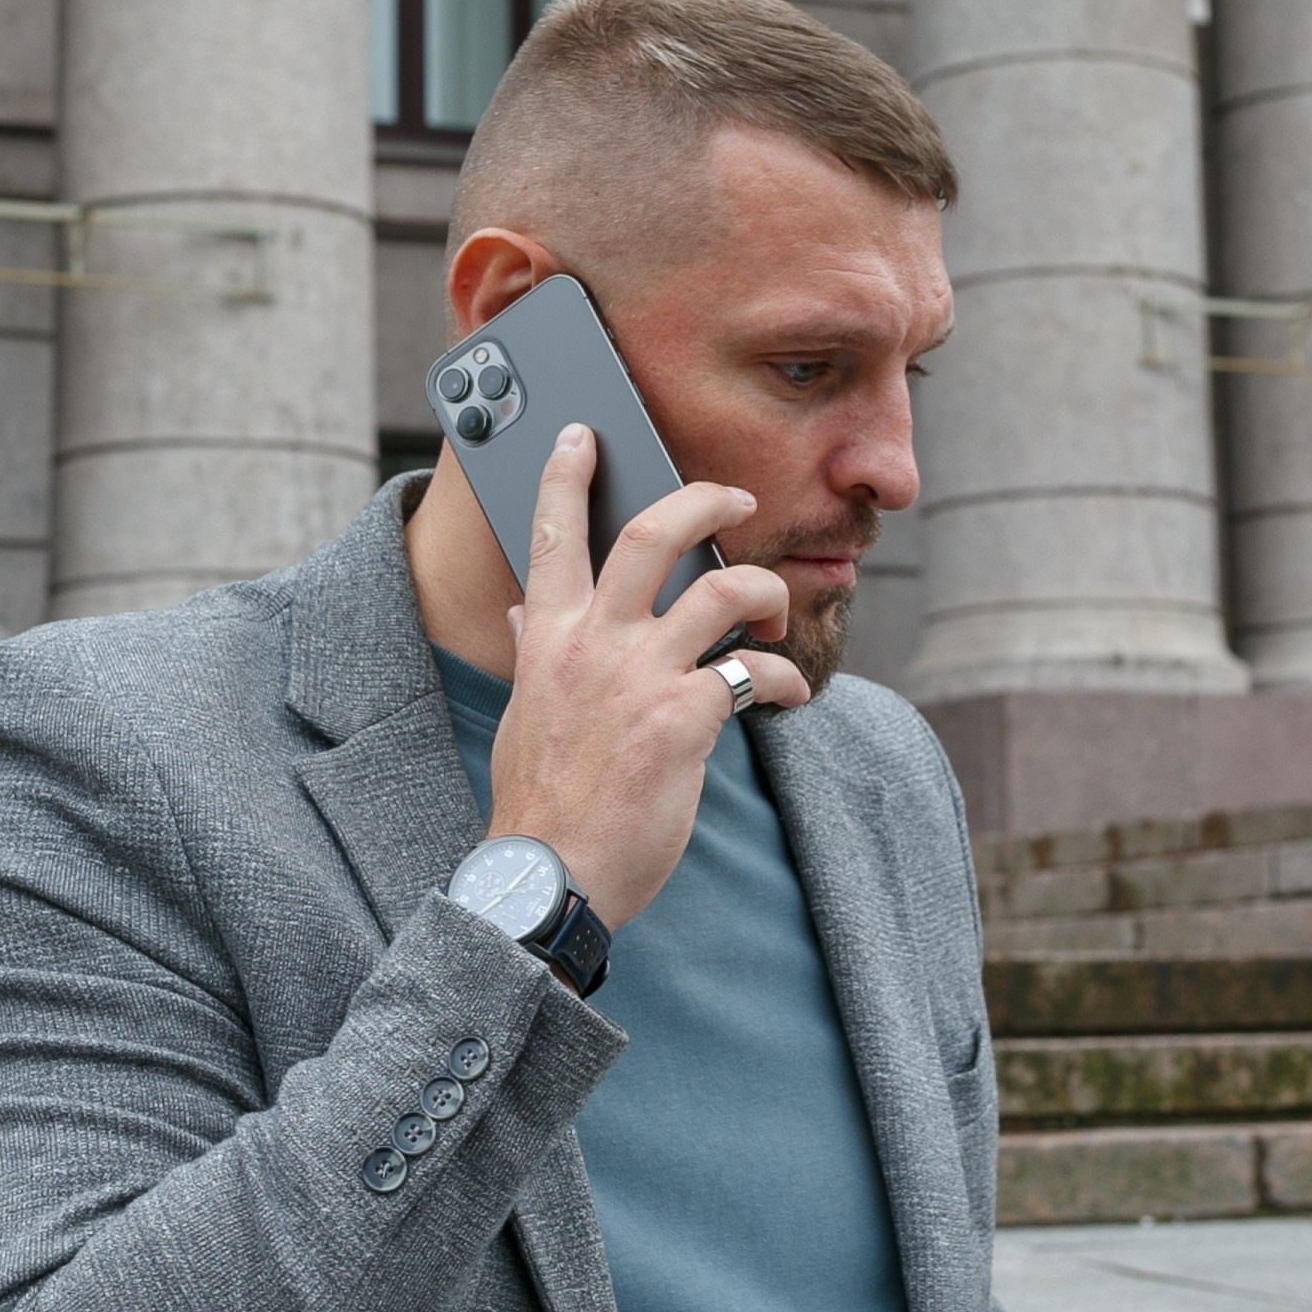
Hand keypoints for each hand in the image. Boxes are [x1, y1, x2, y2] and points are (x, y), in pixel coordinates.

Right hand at [485, 424, 810, 929]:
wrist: (551, 874)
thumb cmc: (540, 803)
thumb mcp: (524, 716)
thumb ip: (533, 654)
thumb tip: (523, 615)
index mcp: (548, 637)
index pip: (552, 535)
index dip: (566, 475)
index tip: (583, 436)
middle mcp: (593, 643)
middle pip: (654, 533)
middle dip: (705, 499)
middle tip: (739, 499)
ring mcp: (641, 676)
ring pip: (726, 589)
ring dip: (767, 592)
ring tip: (774, 618)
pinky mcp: (686, 719)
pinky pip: (754, 675)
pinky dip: (784, 680)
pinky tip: (789, 697)